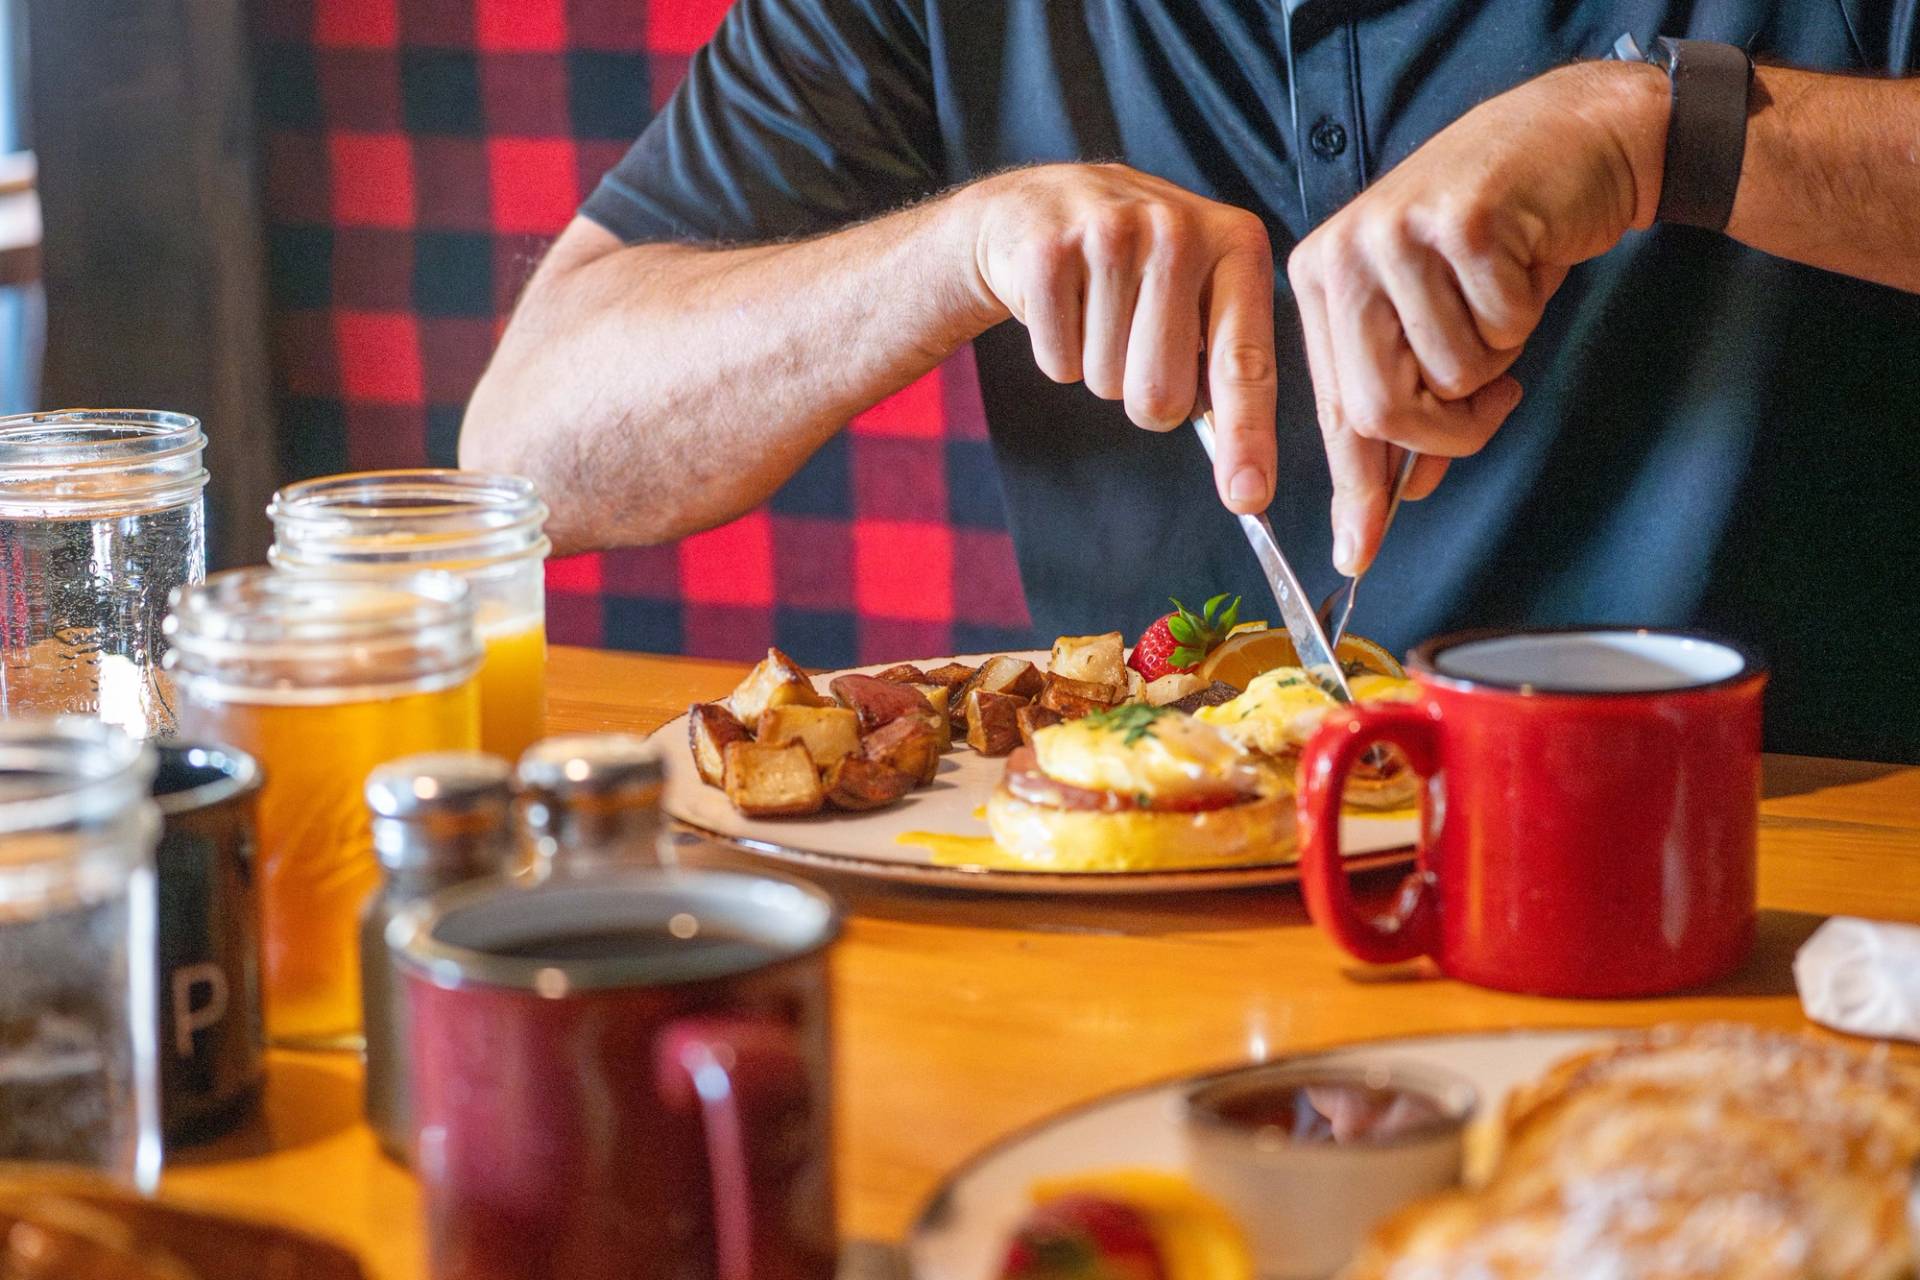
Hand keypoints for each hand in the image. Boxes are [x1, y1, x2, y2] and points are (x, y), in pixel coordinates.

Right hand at [956, 163, 1278, 513]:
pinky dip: (1058, 353)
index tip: (1248, 497)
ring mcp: (1110, 235)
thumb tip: (1244, 478)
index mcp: (1238, 245)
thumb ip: (1228, 368)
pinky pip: (1058, 364)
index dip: (1248, 438)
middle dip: (1145, 396)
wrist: (1042, 208)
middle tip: (1136, 344)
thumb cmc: (1138, 268)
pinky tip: (1065, 303)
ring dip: (1099, 366)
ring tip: (1099, 310)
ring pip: (1107, 381)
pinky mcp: (1047, 253)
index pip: (1245, 364)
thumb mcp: (1201, 294)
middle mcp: (1179, 231)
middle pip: (1162, 394)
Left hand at [1287, 61, 1667, 572]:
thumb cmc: (1503, 239)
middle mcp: (1341, 255)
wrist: (1575, 140)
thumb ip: (1414, 407)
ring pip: (1448, 377)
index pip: (1333, 410)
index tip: (1358, 552)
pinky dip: (1525, 318)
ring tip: (1502, 303)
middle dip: (1447, 431)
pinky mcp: (1460, 221)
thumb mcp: (1440, 325)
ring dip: (1497, 362)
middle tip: (1492, 402)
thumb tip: (1398, 497)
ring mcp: (1395, 233)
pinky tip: (1525, 265)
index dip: (1352, 488)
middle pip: (1380, 410)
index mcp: (1320, 281)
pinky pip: (1500, 330)